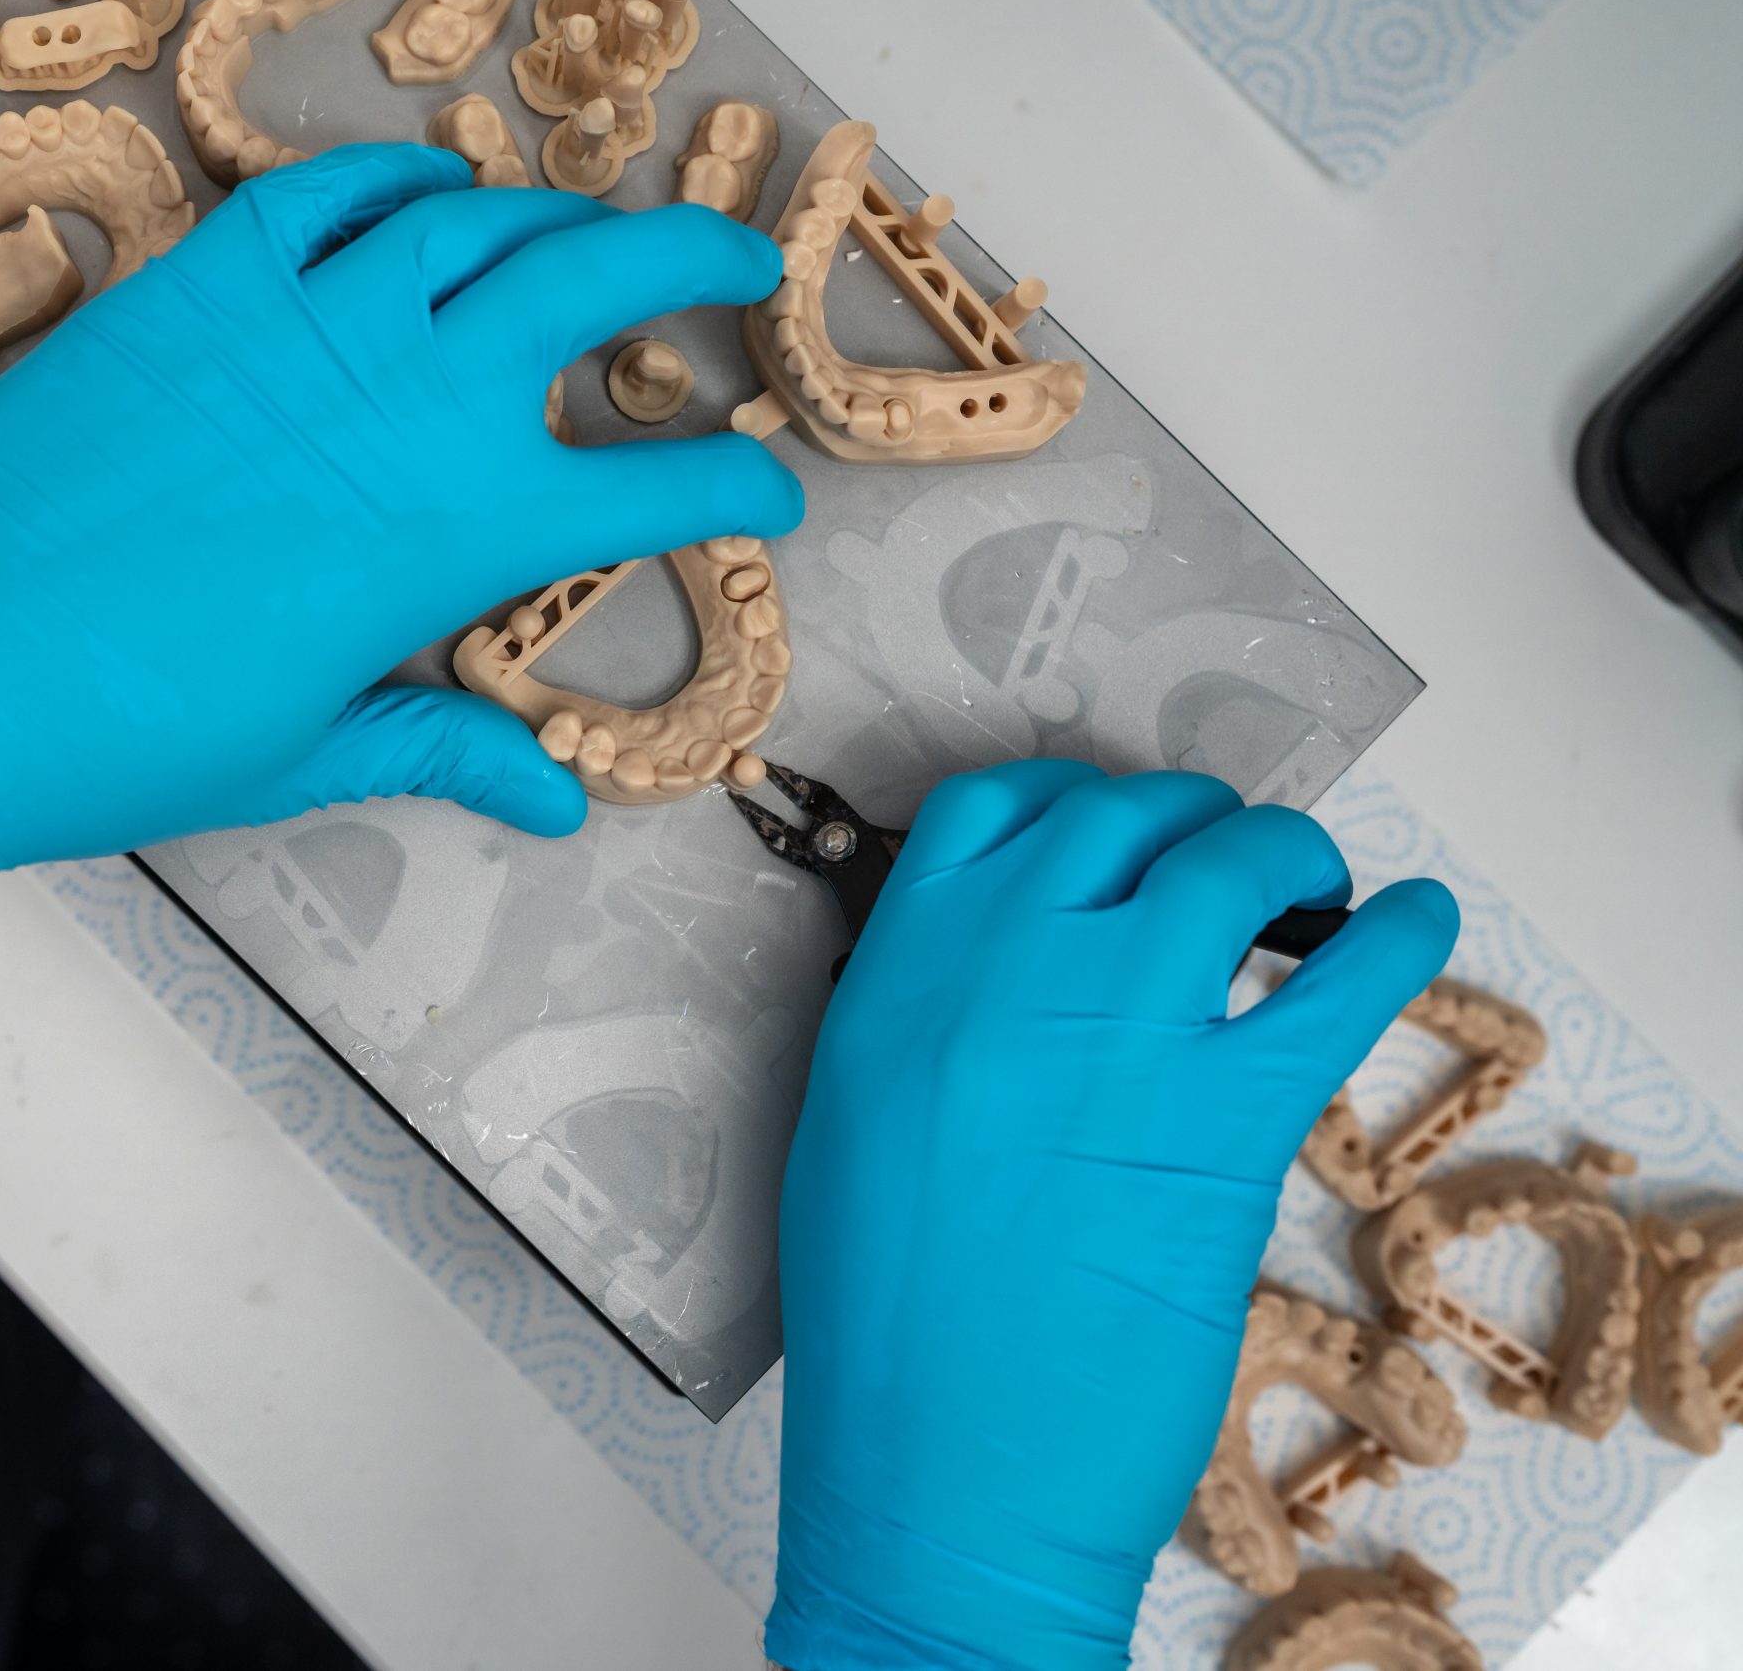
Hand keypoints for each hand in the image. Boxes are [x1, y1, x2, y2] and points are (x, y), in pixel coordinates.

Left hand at [0, 144, 803, 970]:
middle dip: (695, 264)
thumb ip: (445, 752)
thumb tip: (554, 803)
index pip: (651, 490)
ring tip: (585, 233)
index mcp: (453, 533)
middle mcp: (403, 401)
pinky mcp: (196, 281)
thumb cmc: (124, 733)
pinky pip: (325, 195)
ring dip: (553, 214)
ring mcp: (300, 323)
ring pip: (473, 217)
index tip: (772, 489)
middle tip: (737, 268)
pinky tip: (425, 196)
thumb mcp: (308, 751)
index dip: (735, 485)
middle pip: (593, 283)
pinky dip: (396, 182)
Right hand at [765, 763, 1457, 1670]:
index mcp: (897, 981)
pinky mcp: (1228, 1117)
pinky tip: (1414, 928)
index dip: (1065, 800)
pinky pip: (1344, 980)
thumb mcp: (849, 1132)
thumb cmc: (885, 1327)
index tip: (1106, 829)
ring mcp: (1122, 1032)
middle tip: (1218, 864)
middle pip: (1120, 815)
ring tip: (1310, 888)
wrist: (944, 1463)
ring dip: (1283, 856)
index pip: (990, 811)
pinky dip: (1399, 934)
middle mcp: (1008, 974)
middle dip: (1182, 822)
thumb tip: (991, 981)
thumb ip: (918, 1026)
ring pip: (1228, 861)